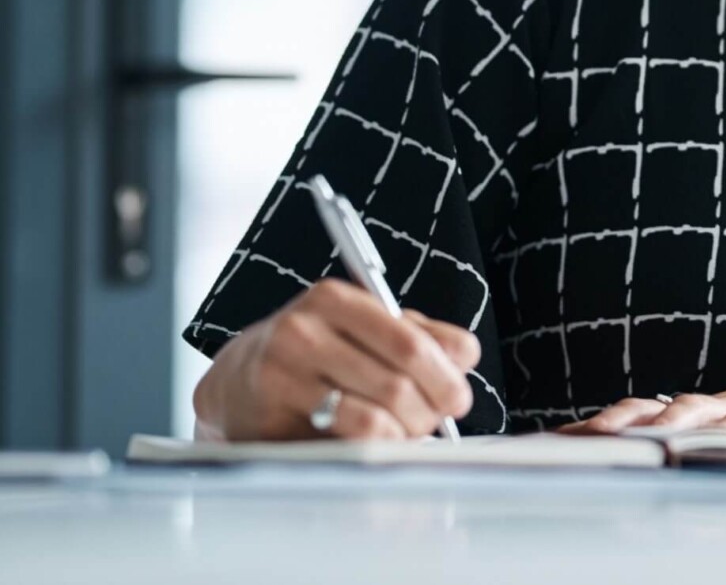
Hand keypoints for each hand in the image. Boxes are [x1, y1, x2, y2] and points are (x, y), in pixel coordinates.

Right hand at [193, 279, 479, 440]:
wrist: (237, 380)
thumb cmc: (315, 352)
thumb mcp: (365, 327)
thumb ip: (420, 335)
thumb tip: (465, 356)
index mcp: (335, 300)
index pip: (410, 341)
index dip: (445, 376)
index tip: (458, 398)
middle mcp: (303, 331)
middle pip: (398, 381)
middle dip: (430, 410)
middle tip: (436, 422)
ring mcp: (282, 376)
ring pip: (375, 416)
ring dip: (405, 434)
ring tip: (406, 433)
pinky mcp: (270, 420)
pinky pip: (344, 441)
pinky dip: (375, 448)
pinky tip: (377, 443)